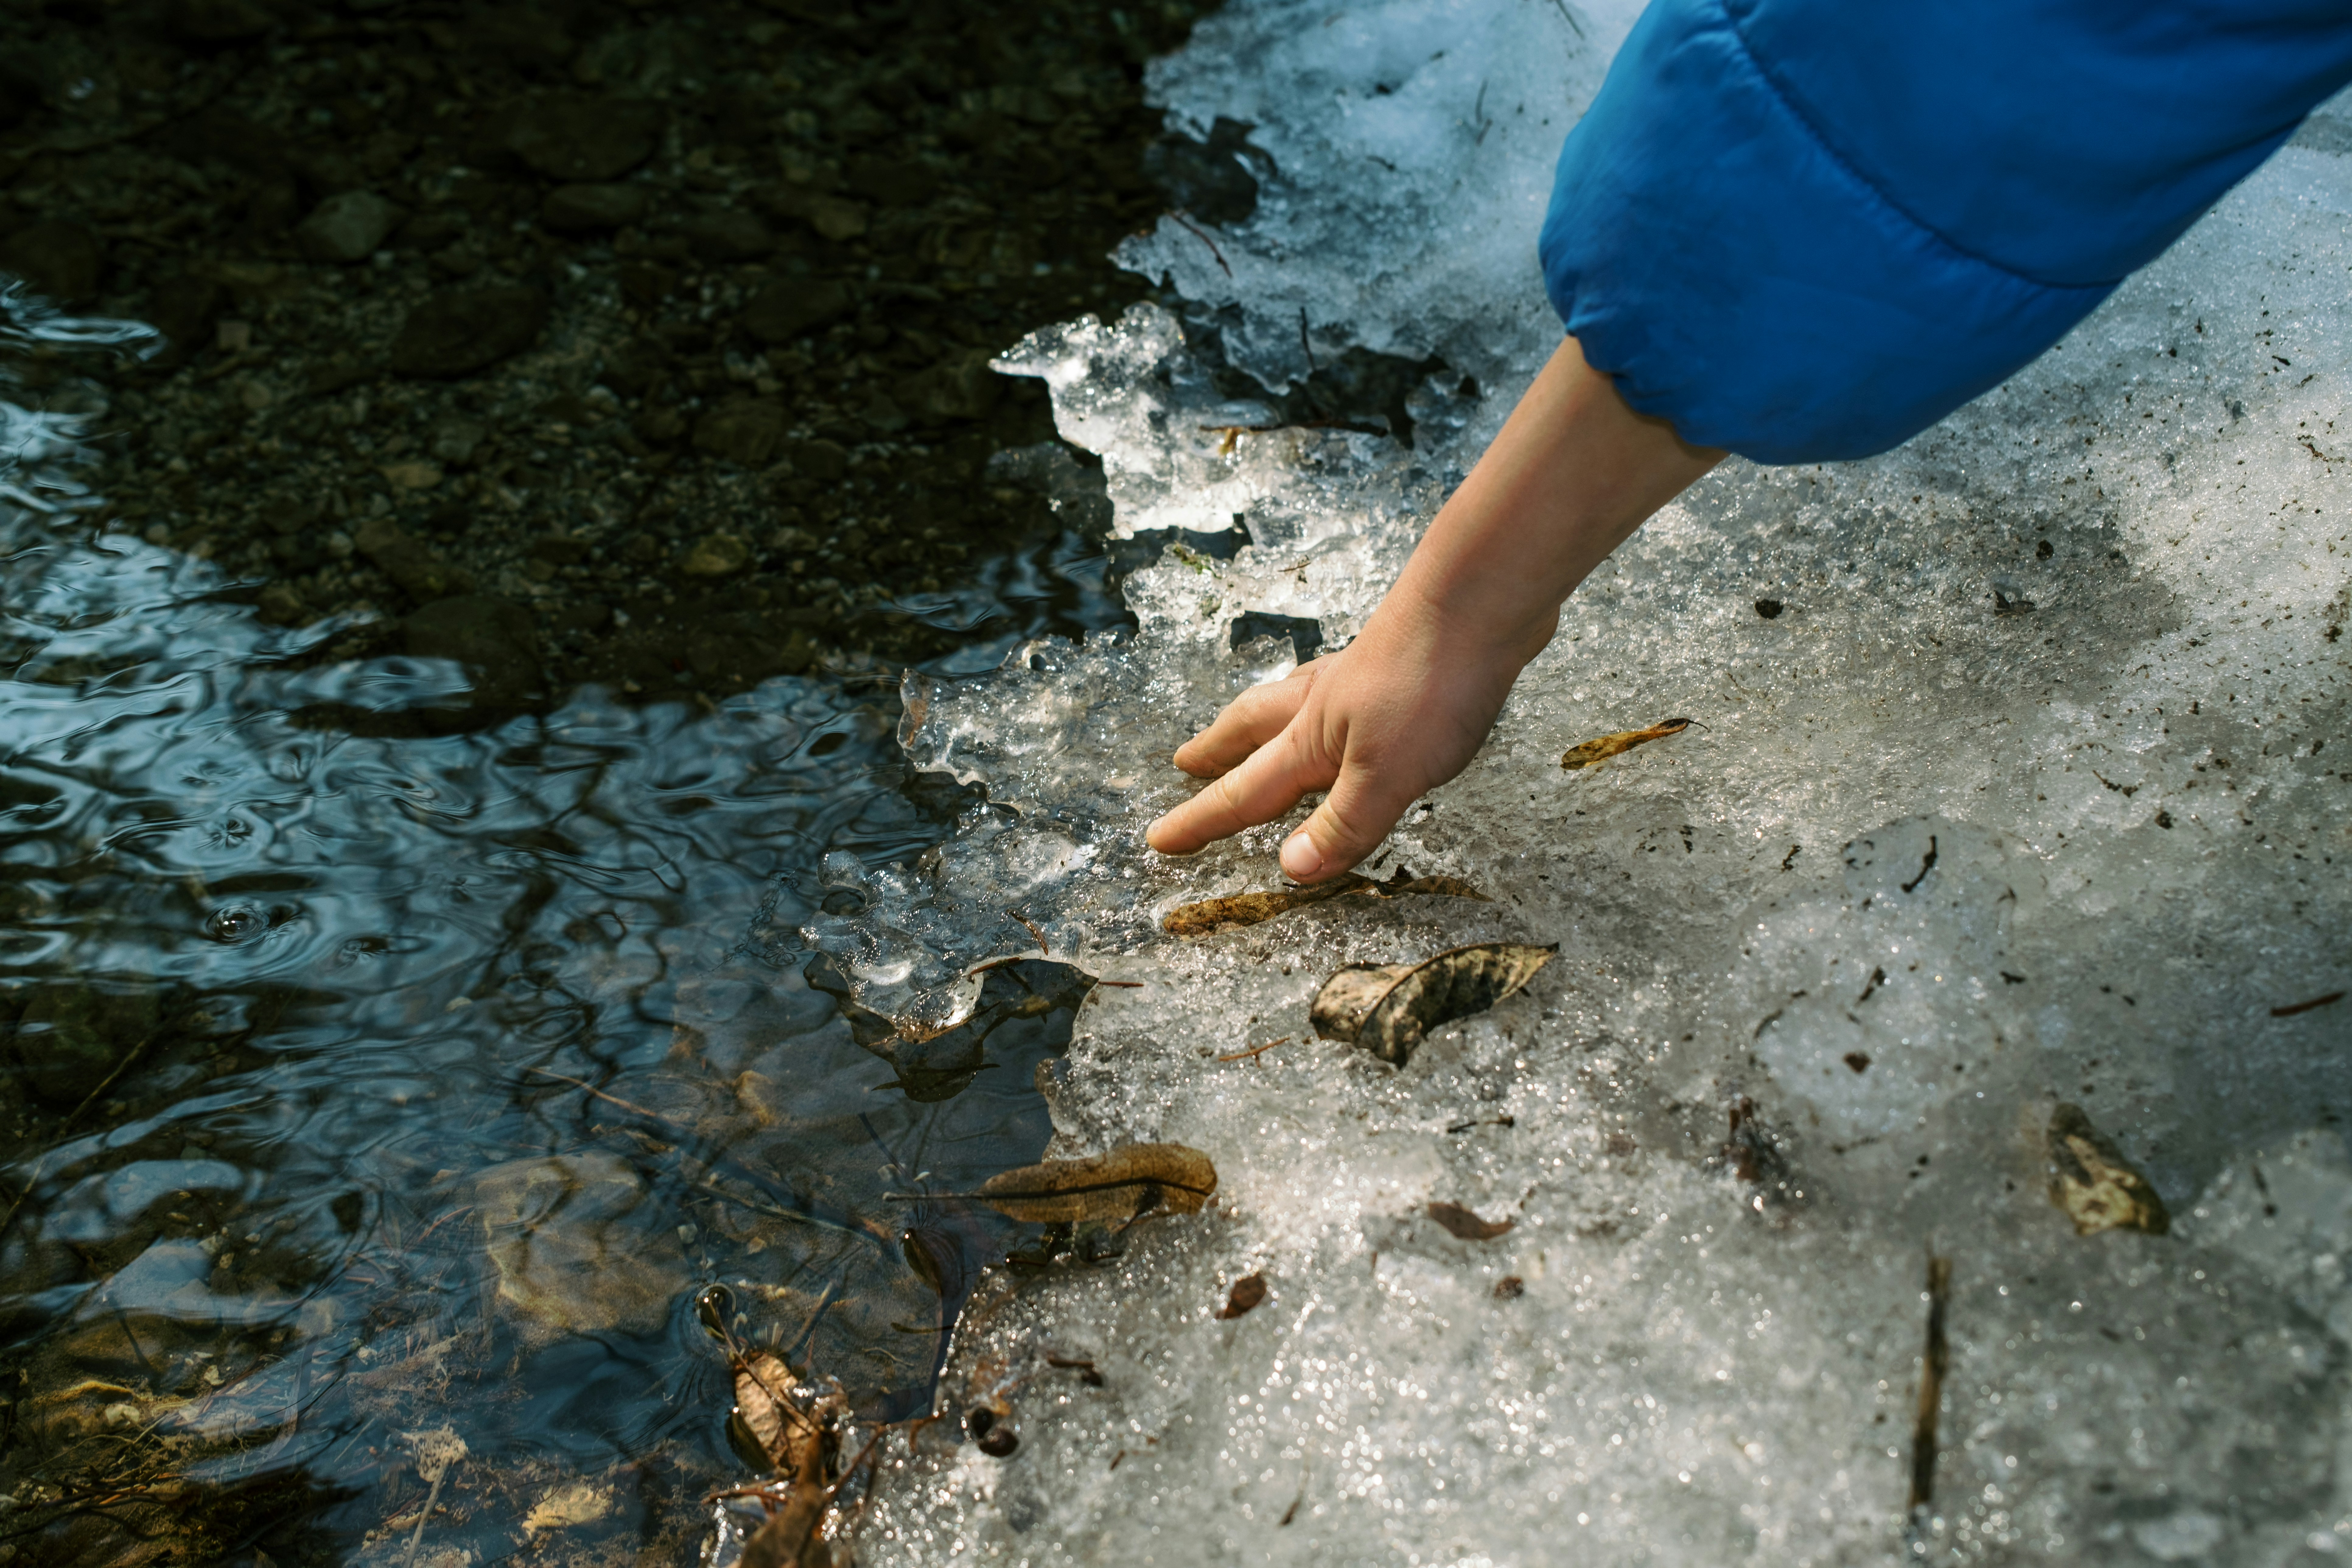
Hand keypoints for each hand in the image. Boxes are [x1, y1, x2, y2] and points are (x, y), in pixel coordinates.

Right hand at [1145, 335, 1721, 877]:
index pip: (1245, 793)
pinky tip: (1342, 698)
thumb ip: (1342, 823)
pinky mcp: (1397, 660)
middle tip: (1186, 764)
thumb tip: (1290, 869)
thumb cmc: (1432, 684)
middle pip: (1252, 732)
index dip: (1201, 820)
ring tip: (1246, 726)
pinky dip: (1320, 697)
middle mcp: (1324, 705)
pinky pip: (1339, 687)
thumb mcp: (1387, 775)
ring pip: (1289, 701)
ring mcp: (1357, 679)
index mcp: (1312, 740)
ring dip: (1259, 719)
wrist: (1480, 601)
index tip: (1160, 838)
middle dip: (1216, 754)